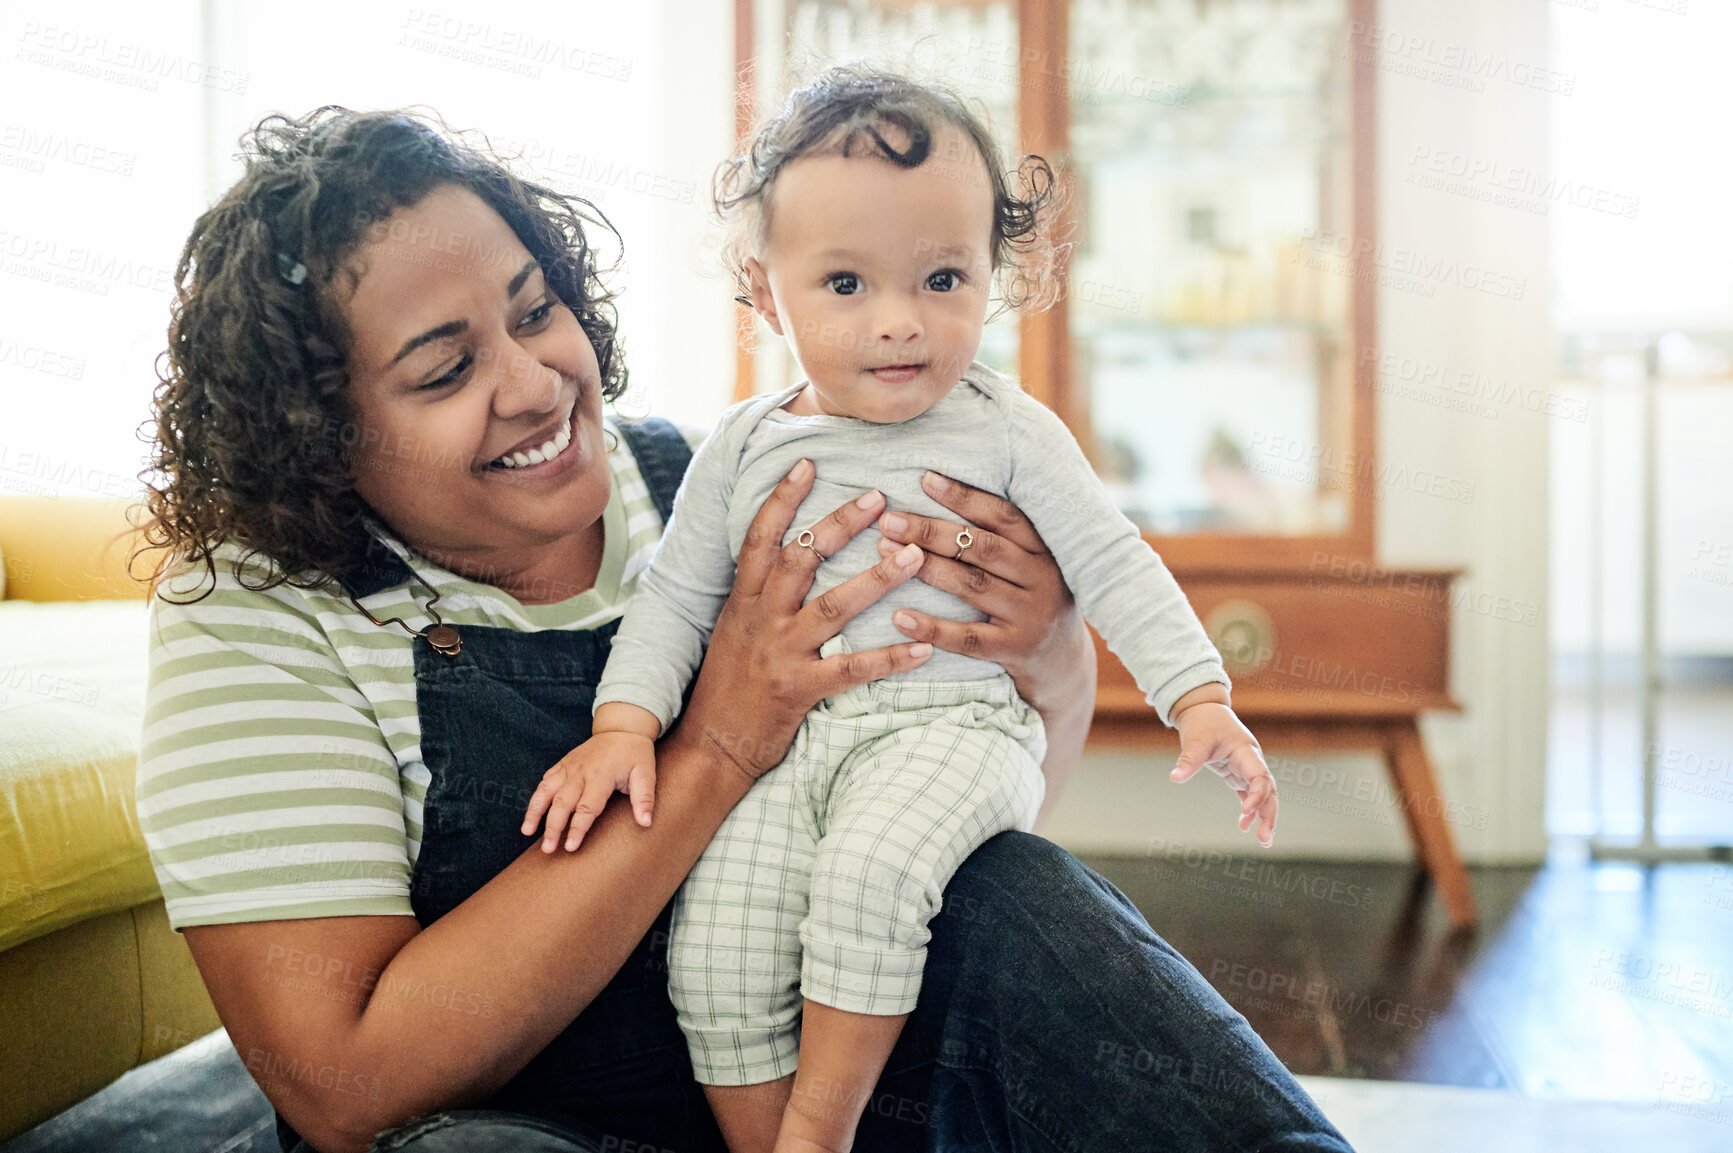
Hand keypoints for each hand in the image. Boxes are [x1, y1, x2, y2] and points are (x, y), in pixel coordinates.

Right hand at [522, 732, 656, 852]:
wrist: (622, 728)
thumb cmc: (635, 754)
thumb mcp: (646, 773)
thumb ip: (645, 799)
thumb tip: (645, 823)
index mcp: (601, 775)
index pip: (586, 807)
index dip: (577, 829)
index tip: (570, 847)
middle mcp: (580, 771)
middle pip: (561, 803)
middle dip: (552, 827)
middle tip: (548, 850)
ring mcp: (568, 767)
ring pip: (546, 790)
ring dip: (535, 812)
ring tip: (526, 832)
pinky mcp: (562, 764)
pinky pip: (545, 781)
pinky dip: (536, 797)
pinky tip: (531, 813)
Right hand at [674, 458, 935, 780]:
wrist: (711, 745)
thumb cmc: (729, 684)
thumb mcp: (735, 628)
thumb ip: (760, 593)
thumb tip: (786, 552)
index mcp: (744, 600)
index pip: (761, 538)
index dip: (782, 498)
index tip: (809, 464)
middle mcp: (760, 619)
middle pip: (801, 559)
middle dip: (840, 524)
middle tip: (880, 497)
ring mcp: (780, 654)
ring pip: (832, 607)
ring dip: (876, 579)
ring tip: (914, 556)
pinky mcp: (799, 690)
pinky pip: (852, 671)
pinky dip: (889, 658)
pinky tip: (923, 648)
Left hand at [872, 470, 1092, 718]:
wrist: (1064, 661)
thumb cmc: (1031, 599)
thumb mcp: (1030, 565)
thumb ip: (1000, 538)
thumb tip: (940, 491)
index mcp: (1044, 550)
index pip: (1003, 516)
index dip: (965, 497)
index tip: (925, 480)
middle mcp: (1042, 579)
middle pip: (983, 548)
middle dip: (933, 532)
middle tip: (890, 521)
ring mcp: (1030, 617)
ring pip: (973, 586)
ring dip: (927, 568)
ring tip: (885, 553)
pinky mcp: (1014, 650)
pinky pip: (968, 638)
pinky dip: (932, 627)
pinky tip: (899, 616)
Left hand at [1169, 699, 1277, 847]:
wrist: (1202, 709)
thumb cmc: (1203, 722)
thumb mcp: (1196, 739)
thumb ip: (1189, 759)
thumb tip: (1175, 777)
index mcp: (1246, 752)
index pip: (1260, 777)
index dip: (1257, 796)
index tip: (1245, 811)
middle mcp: (1252, 761)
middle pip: (1269, 791)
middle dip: (1269, 814)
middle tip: (1265, 839)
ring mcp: (1246, 768)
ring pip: (1263, 795)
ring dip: (1264, 816)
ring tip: (1263, 840)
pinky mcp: (1237, 773)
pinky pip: (1249, 794)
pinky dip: (1250, 810)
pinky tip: (1245, 826)